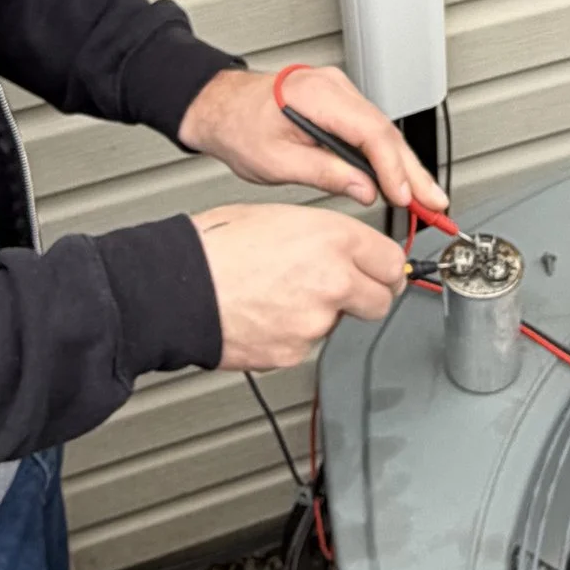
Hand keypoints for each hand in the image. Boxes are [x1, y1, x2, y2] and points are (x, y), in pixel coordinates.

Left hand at [179, 62, 444, 213]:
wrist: (220, 106)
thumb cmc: (238, 126)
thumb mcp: (275, 161)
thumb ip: (324, 173)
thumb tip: (365, 189)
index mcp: (317, 96)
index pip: (371, 133)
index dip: (394, 169)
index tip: (406, 197)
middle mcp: (334, 87)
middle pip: (386, 131)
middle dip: (413, 171)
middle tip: (435, 203)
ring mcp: (339, 92)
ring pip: (383, 131)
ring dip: (405, 166)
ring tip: (426, 198)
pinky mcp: (339, 103)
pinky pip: (372, 129)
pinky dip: (387, 156)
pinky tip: (400, 179)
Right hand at [192, 204, 410, 370]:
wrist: (176, 288)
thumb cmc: (215, 246)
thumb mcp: (281, 217)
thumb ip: (326, 236)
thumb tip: (347, 250)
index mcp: (333, 240)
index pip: (393, 262)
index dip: (385, 266)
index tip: (381, 270)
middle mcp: (333, 282)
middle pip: (382, 300)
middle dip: (367, 295)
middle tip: (342, 287)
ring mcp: (316, 322)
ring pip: (340, 323)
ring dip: (323, 314)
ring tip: (279, 294)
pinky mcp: (294, 352)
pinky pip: (306, 344)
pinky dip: (292, 333)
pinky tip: (264, 314)